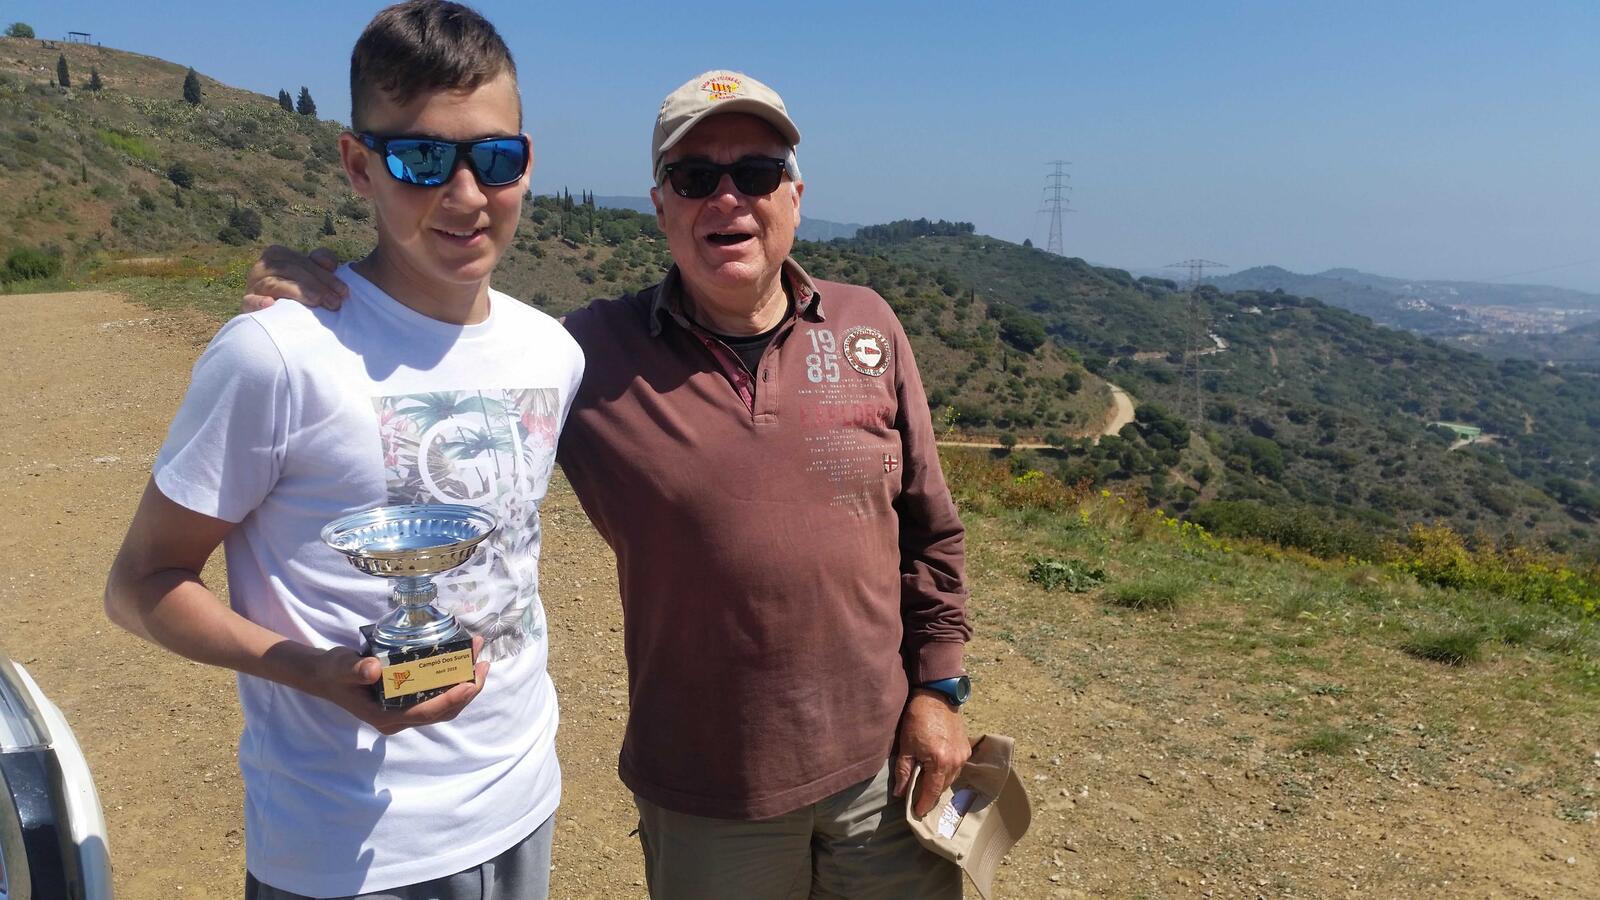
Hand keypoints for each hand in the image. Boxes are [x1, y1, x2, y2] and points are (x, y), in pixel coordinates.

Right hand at [242, 245, 347, 312]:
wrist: (273, 320)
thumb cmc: (298, 295)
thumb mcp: (311, 276)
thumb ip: (321, 264)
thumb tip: (328, 263)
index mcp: (277, 255)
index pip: (302, 261)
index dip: (325, 275)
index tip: (344, 291)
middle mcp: (262, 267)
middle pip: (290, 270)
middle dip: (317, 285)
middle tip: (336, 302)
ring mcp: (252, 286)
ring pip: (274, 283)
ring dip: (298, 292)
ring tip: (317, 302)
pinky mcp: (246, 305)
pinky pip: (249, 301)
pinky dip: (259, 302)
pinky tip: (270, 305)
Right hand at [307, 635, 490, 735]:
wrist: (326, 676)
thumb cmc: (334, 673)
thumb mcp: (341, 667)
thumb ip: (355, 669)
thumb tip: (373, 668)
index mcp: (385, 716)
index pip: (426, 713)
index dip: (451, 700)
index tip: (469, 683)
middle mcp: (399, 719)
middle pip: (442, 711)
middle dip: (467, 690)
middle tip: (482, 665)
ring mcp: (405, 712)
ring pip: (444, 704)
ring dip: (465, 684)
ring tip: (478, 659)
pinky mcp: (409, 700)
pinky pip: (438, 695)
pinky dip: (453, 679)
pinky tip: (463, 660)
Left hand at [892, 690, 969, 816]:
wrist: (936, 696)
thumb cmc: (917, 719)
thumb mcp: (906, 746)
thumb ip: (903, 772)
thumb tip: (900, 793)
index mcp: (940, 762)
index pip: (932, 792)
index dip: (923, 804)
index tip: (916, 812)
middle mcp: (956, 761)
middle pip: (943, 787)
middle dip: (930, 794)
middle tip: (917, 798)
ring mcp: (963, 755)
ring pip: (951, 778)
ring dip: (939, 783)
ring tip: (926, 784)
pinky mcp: (966, 748)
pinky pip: (957, 767)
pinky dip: (947, 771)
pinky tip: (937, 769)